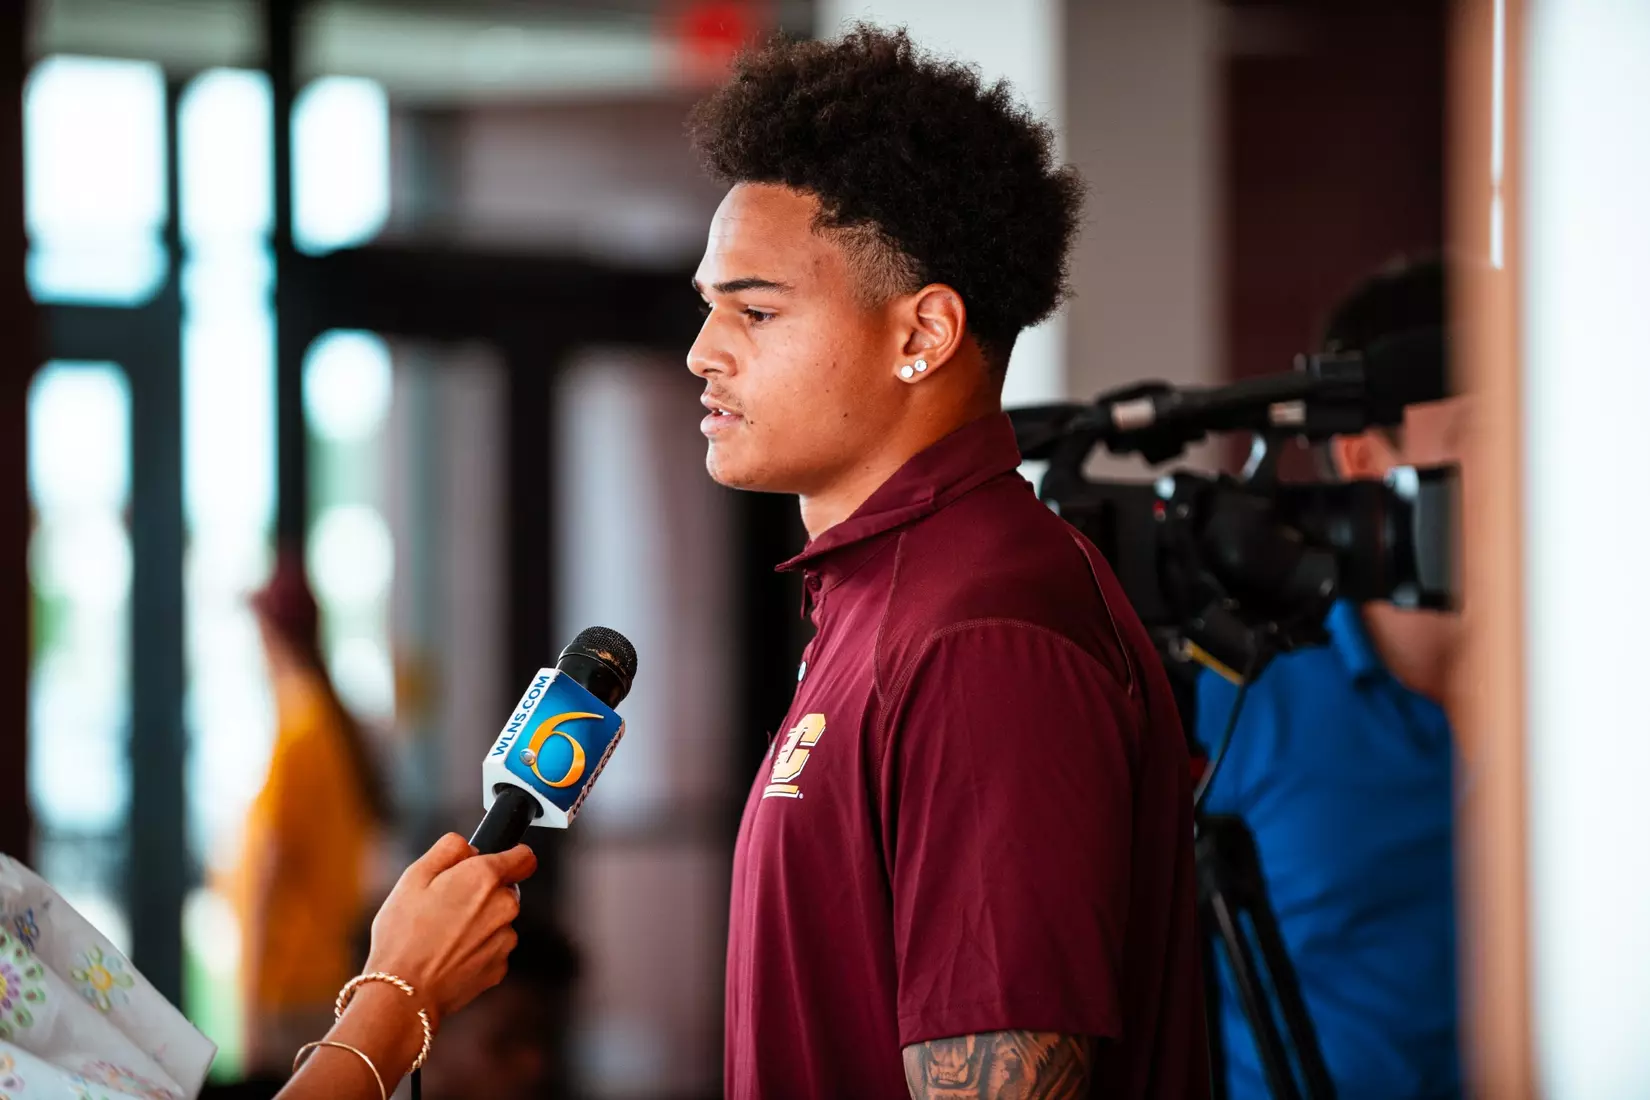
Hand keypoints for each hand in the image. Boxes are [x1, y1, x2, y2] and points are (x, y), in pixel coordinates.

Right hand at [362, 833, 537, 1029]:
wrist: (405, 992)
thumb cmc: (404, 934)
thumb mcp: (414, 876)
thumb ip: (448, 849)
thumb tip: (469, 847)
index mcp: (485, 877)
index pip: (524, 857)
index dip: (510, 857)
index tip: (493, 863)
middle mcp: (504, 905)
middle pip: (506, 890)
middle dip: (483, 893)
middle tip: (446, 905)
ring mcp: (505, 939)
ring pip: (499, 920)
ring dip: (480, 922)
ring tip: (443, 935)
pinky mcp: (500, 966)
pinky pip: (493, 948)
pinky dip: (477, 949)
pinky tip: (450, 956)